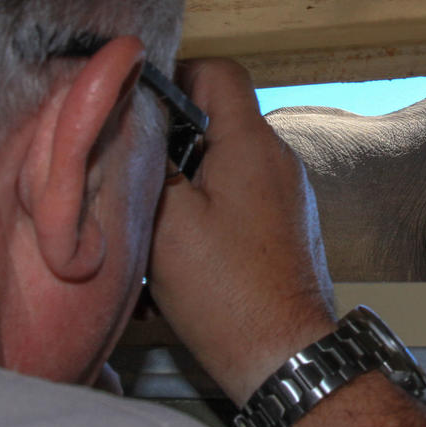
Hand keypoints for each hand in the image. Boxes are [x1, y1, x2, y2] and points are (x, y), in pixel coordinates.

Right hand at [146, 58, 337, 404]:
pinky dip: (210, 209)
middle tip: (137, 169)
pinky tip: (182, 245)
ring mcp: (287, 195)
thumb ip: (151, 164)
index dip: (177, 77)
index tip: (142, 107)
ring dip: (189, 179)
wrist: (283, 353)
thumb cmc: (227, 292)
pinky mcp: (286, 226)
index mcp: (252, 145)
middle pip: (220, 120)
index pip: (219, 73)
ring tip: (156, 214)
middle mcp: (278, 161)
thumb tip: (140, 132)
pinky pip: (242, 197)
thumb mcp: (167, 222)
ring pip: (227, 162)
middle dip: (173, 139)